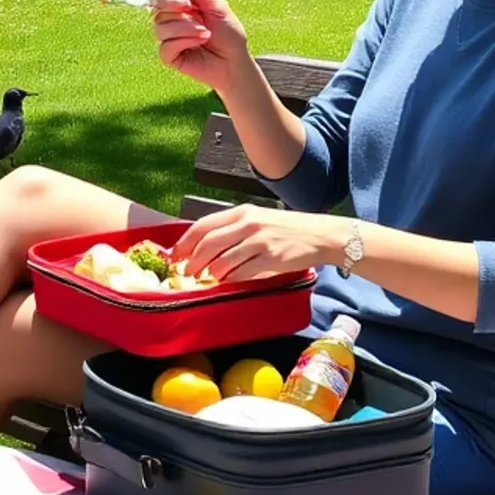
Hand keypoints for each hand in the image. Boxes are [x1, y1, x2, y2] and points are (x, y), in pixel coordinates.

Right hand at [148, 0, 250, 96]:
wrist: (235, 60)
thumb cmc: (228, 33)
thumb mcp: (213, 5)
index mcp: (182, 4)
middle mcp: (172, 19)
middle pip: (156, 5)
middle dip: (174, 5)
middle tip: (196, 11)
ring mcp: (169, 37)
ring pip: (161, 26)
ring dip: (186, 27)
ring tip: (205, 33)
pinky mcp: (169, 56)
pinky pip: (165, 45)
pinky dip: (184, 41)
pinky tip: (198, 43)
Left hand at [173, 203, 333, 282]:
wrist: (320, 235)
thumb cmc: (286, 229)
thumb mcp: (257, 219)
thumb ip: (232, 228)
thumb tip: (202, 246)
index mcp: (242, 212)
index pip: (203, 225)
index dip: (185, 242)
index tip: (175, 255)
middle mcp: (249, 224)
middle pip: (208, 244)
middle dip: (193, 261)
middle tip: (187, 273)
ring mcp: (260, 242)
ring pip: (222, 261)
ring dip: (210, 274)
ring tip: (208, 279)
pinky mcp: (271, 259)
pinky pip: (242, 274)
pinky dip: (230, 280)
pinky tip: (227, 283)